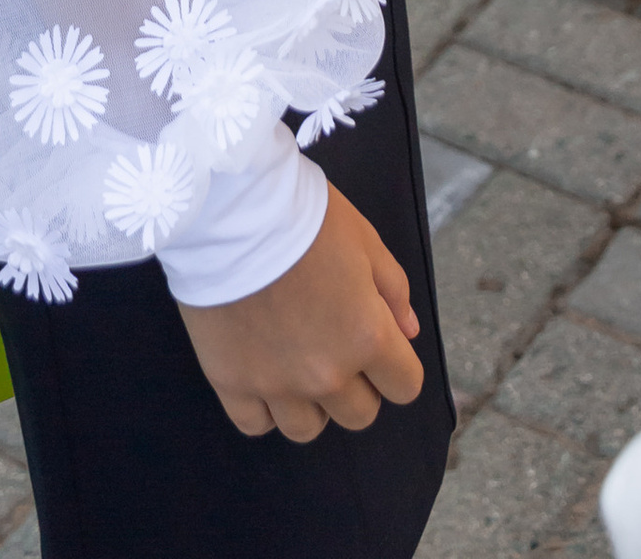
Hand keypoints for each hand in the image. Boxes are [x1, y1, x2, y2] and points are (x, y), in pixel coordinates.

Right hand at [176, 181, 423, 441]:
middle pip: (359, 415)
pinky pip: (256, 424)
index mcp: (367, 337)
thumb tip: (408, 333)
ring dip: (310, 403)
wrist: (231, 211)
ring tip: (296, 363)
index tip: (379, 345)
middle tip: (334, 345)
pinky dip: (263, 407)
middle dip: (356, 385)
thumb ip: (394, 290)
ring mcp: (277, 385)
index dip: (396, 366)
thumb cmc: (304, 217)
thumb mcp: (365, 239)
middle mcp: (327, 374)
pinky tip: (262, 373)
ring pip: (308, 429)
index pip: (405, 386)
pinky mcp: (232, 383)